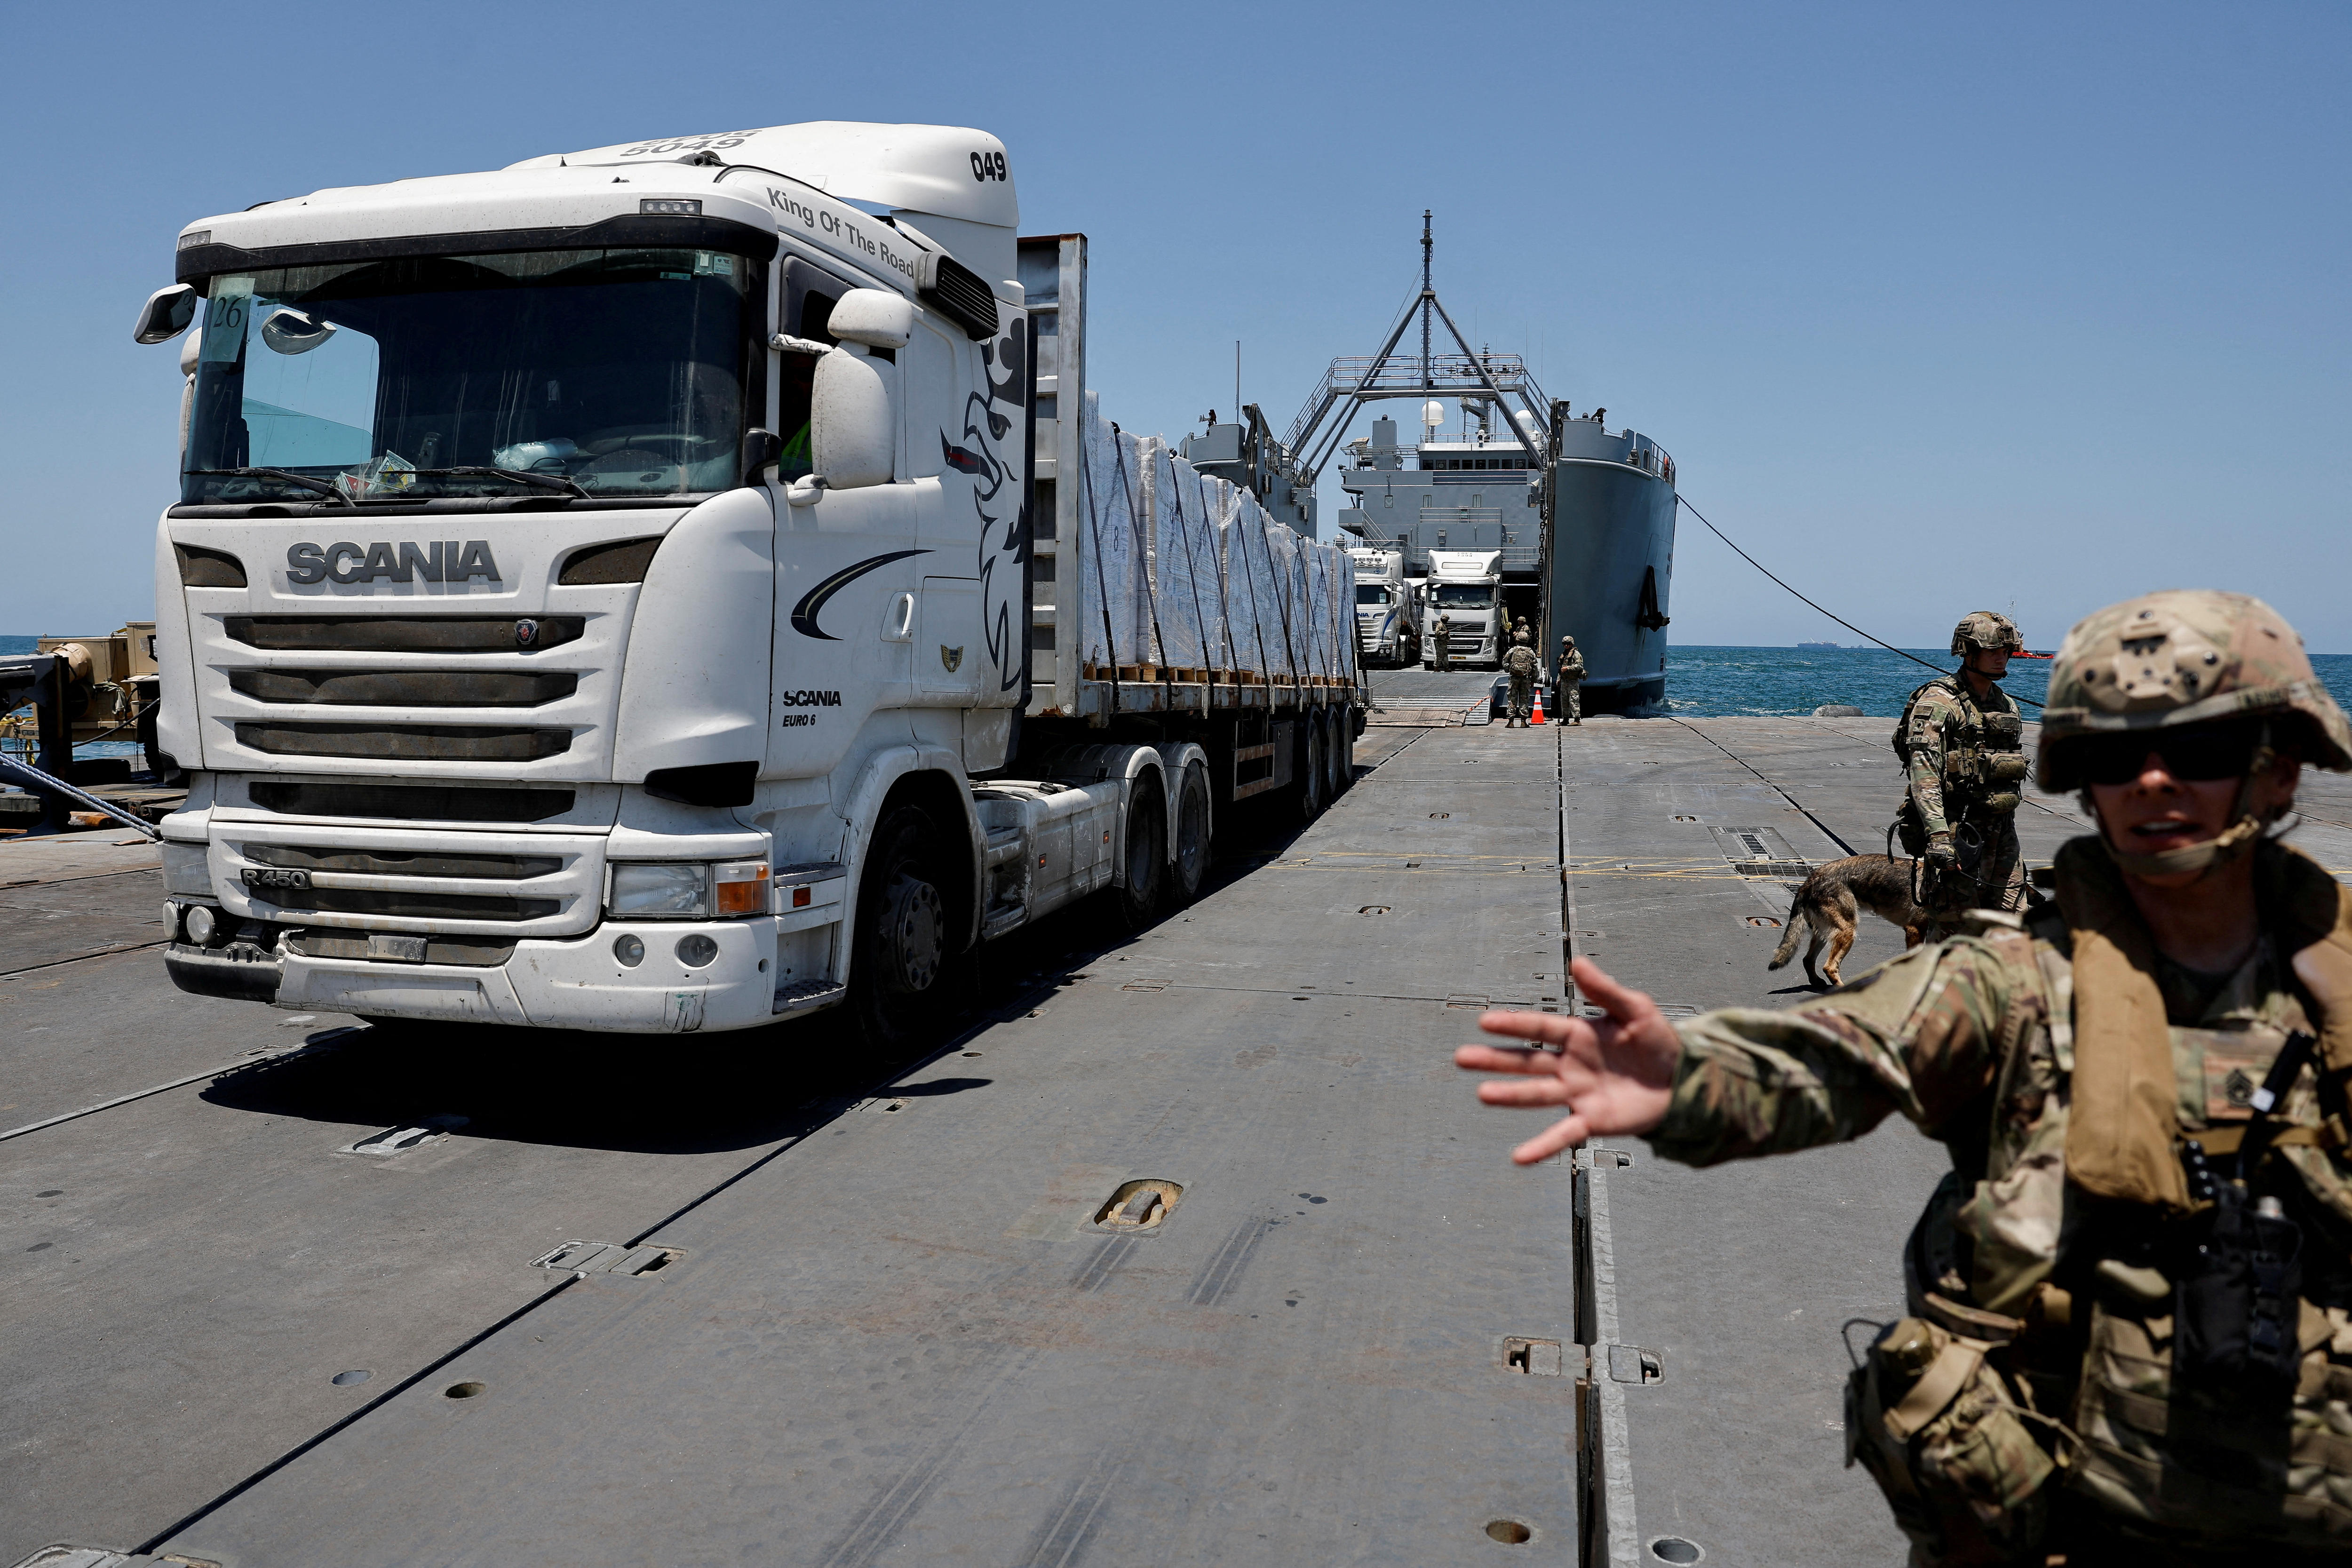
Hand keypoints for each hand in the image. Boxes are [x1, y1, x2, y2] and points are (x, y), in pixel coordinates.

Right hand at [1454, 956, 1681, 1163]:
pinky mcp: (1591, 1121)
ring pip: (1537, 1094)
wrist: (1683, 1081)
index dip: (1513, 1025)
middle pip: (1527, 1061)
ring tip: (1482, 1094)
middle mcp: (1570, 1065)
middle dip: (1495, 1059)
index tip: (1485, 1022)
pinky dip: (1541, 1146)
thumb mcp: (1637, 1009)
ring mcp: (1577, 1094)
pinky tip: (1518, 1157)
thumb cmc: (1658, 1042)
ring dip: (1509, 1096)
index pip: (1539, 1028)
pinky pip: (1563, 1134)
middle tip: (1462, 1057)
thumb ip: (1605, 990)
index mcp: (1577, 1035)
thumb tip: (1578, 962)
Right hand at [1924, 832, 1956, 869]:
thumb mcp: (1954, 853)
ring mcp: (1935, 856)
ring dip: (1939, 865)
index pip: (1949, 865)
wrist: (1939, 840)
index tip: (1950, 867)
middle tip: (1945, 864)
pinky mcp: (1930, 856)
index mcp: (1948, 855)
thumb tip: (1959, 869)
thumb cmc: (1947, 847)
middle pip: (1943, 867)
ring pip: (1937, 865)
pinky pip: (1932, 863)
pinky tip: (1936, 860)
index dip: (1950, 867)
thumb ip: (1957, 861)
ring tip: (1940, 861)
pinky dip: (1934, 863)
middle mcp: (1941, 856)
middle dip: (1944, 867)